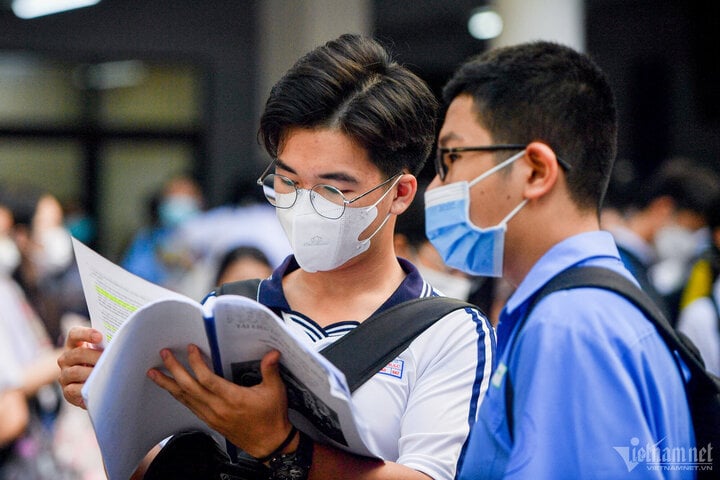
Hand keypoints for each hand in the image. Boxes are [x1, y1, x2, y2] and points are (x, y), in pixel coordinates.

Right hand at [57, 326, 103, 407]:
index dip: (86, 334)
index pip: (75, 334)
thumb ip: (106, 346)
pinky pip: (74, 389)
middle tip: (110, 359)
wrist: (95, 388)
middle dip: (95, 356)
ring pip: (75, 372)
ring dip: (91, 372)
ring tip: (105, 373)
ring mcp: (64, 375)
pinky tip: (97, 386)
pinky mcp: (67, 391)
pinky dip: (86, 388)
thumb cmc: (102, 364)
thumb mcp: (102, 353)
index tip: (100, 337)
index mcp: (75, 344)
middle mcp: (66, 358)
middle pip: (77, 353)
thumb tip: (118, 344)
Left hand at [147, 346, 293, 458]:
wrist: (268, 443)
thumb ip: (271, 370)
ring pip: (184, 398)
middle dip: (174, 370)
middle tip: (164, 355)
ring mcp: (212, 416)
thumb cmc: (271, 417)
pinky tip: (172, 389)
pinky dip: (178, 396)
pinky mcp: (210, 421)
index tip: (191, 349)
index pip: (207, 379)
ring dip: (168, 384)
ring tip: (154, 373)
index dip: (196, 363)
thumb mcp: (275, 391)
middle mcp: (218, 408)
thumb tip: (272, 353)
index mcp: (233, 398)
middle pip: (189, 387)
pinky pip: (189, 406)